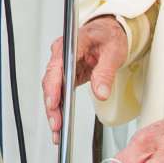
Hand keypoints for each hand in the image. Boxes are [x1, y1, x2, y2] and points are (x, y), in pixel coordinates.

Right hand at [42, 15, 127, 141]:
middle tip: (56, 124)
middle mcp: (62, 55)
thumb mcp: (113, 52)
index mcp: (71, 44)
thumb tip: (100, 92)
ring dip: (53, 110)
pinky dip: (58, 107)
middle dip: (51, 105)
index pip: (57, 66)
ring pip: (52, 90)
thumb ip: (105, 72)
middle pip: (50, 82)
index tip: (54, 102)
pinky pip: (59, 92)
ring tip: (57, 130)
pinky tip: (60, 122)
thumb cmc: (110, 36)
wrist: (110, 32)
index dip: (53, 86)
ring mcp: (62, 65)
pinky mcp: (66, 75)